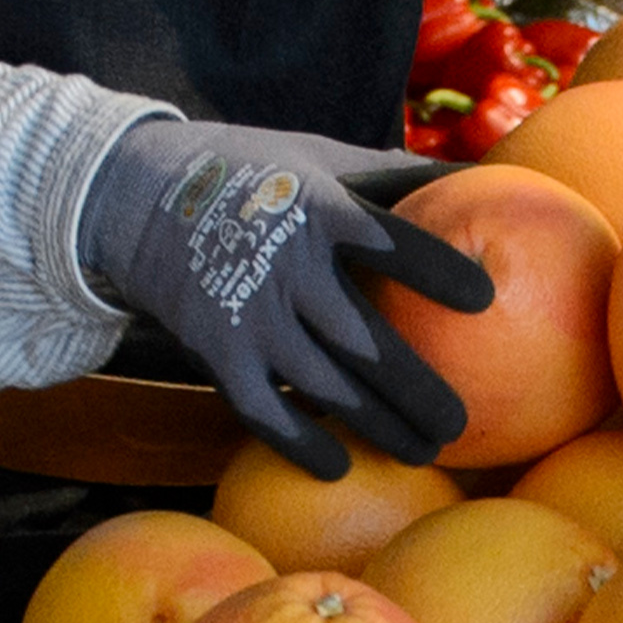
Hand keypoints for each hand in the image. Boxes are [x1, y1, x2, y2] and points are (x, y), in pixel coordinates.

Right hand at [80, 119, 493, 477]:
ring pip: (325, 386)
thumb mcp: (317, 157)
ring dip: (378, 425)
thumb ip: (389, 177)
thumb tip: (474, 182)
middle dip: (419, 390)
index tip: (485, 298)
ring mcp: (247, 314)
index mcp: (317, 209)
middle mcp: (285, 266)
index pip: (389, 242)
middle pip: (366, 340)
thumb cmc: (251, 174)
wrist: (137, 195)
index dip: (436, 270)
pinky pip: (263, 410)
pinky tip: (338, 465)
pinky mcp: (215, 350)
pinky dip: (300, 443)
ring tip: (423, 452)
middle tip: (462, 425)